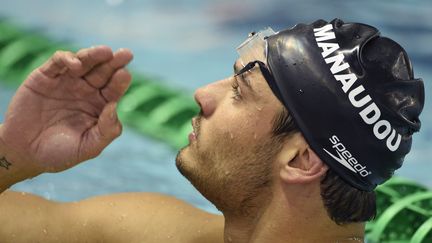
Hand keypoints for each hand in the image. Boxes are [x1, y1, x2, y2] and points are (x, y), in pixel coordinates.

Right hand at [0, 46, 132, 176]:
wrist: (24, 153)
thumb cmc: (60, 153)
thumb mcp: (88, 147)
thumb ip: (106, 130)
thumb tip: (115, 106)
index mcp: (100, 105)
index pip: (114, 89)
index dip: (121, 80)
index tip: (125, 74)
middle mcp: (86, 91)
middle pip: (103, 72)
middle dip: (115, 62)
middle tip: (126, 54)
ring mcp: (67, 82)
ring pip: (84, 62)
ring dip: (94, 55)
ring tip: (105, 52)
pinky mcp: (46, 77)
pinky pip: (58, 62)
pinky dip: (67, 59)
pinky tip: (75, 65)